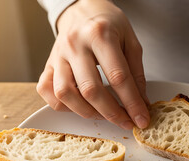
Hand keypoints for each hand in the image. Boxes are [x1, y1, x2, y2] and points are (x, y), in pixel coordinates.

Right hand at [37, 0, 149, 129]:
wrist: (82, 9)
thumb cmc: (109, 24)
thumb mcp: (130, 41)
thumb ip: (137, 73)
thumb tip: (141, 104)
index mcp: (100, 35)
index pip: (118, 77)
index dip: (132, 103)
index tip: (141, 119)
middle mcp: (75, 45)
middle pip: (90, 89)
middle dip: (111, 113)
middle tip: (126, 122)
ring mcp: (58, 55)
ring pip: (65, 94)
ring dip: (87, 112)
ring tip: (104, 115)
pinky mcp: (48, 64)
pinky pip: (47, 91)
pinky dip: (62, 105)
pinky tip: (80, 106)